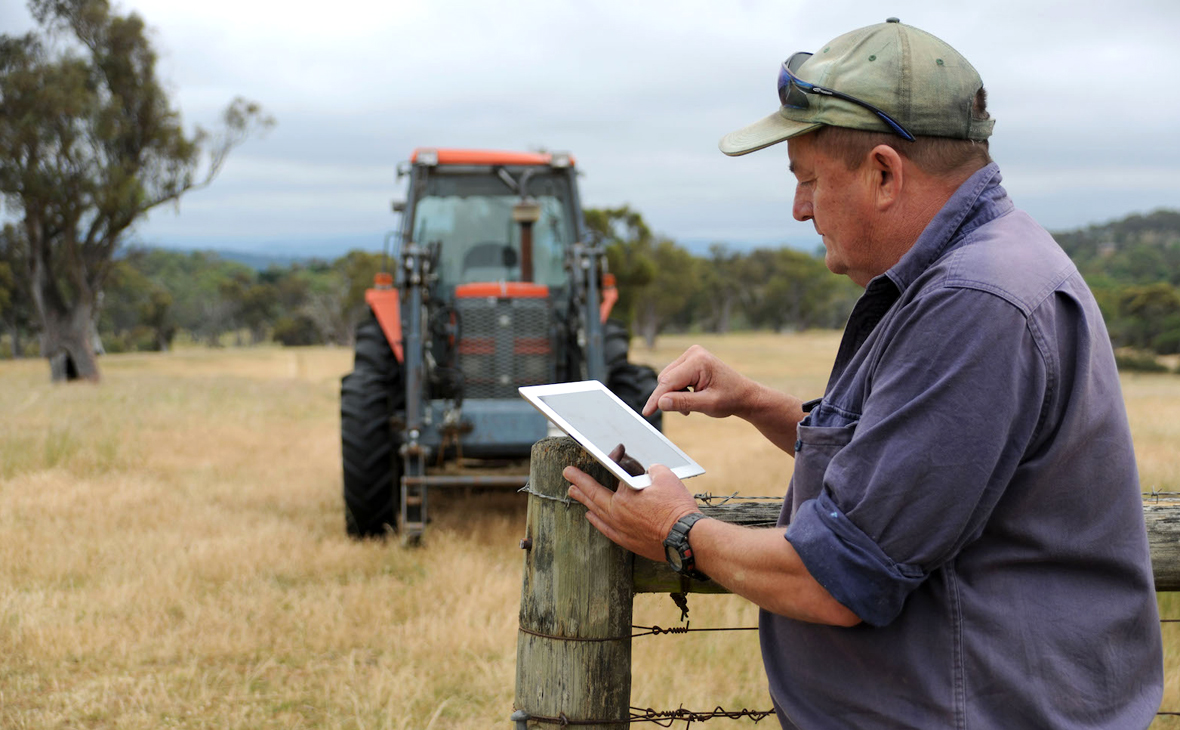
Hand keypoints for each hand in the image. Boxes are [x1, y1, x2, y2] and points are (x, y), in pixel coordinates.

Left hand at [564, 464, 699, 562]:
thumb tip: (648, 472)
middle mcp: (617, 514)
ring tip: (574, 494)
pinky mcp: (628, 542)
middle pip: (593, 496)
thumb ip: (651, 470)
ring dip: (585, 501)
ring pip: (597, 513)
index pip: (603, 478)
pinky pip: (605, 529)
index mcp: (623, 496)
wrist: (686, 538)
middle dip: (579, 485)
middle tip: (568, 477)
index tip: (575, 468)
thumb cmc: (676, 508)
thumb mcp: (664, 477)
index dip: (598, 467)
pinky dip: (596, 521)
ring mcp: (621, 529)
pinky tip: (592, 517)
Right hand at [642, 345, 755, 418]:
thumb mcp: (707, 405)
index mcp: (698, 361)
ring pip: (668, 379)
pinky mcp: (690, 360)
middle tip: (686, 411)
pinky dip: (678, 390)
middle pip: (666, 379)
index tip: (647, 412)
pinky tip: (691, 397)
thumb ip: (683, 403)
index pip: (668, 381)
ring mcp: (691, 355)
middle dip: (670, 397)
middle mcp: (693, 353)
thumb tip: (660, 402)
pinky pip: (674, 377)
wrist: (745, 395)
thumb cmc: (731, 399)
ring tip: (692, 405)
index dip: (656, 398)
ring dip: (675, 395)